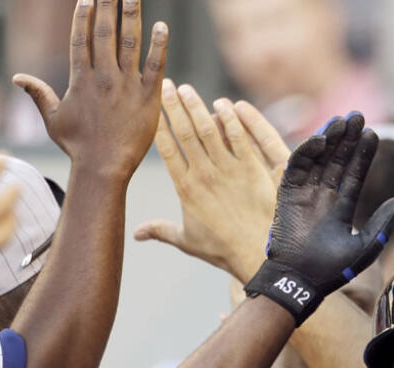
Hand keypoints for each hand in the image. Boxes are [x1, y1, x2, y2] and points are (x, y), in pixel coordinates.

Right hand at [12, 0, 167, 179]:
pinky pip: (155, 66)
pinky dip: (159, 46)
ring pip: (129, 43)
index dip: (83, 16)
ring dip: (131, 15)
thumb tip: (16, 78)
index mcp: (81, 79)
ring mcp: (126, 85)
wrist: (103, 168)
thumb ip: (39, 94)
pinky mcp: (148, 97)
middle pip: (104, 32)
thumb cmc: (78, 147)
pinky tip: (162, 26)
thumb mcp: (53, 119)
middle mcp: (103, 77)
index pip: (81, 38)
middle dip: (107, 5)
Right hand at [136, 82, 289, 279]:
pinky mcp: (252, 170)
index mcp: (185, 188)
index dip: (158, 125)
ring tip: (186, 89)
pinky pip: (239, 139)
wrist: (257, 255)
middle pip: (184, 133)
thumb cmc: (222, 250)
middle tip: (165, 84)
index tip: (150, 106)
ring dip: (196, 107)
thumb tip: (136, 234)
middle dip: (173, 107)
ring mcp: (228, 171)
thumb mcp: (187, 240)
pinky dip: (231, 120)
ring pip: (208, 131)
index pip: (166, 149)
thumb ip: (161, 230)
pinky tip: (224, 105)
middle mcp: (203, 175)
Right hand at [246, 114, 393, 324]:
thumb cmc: (332, 271)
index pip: (354, 174)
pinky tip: (322, 139)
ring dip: (330, 139)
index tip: (373, 133)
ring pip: (319, 159)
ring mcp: (305, 194)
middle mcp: (323, 197)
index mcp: (341, 208)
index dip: (363, 154)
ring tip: (343, 120)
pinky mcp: (286, 195)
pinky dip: (307, 152)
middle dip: (347, 139)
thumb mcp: (365, 247)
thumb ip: (383, 222)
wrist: (300, 281)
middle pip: (337, 161)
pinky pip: (297, 167)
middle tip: (358, 114)